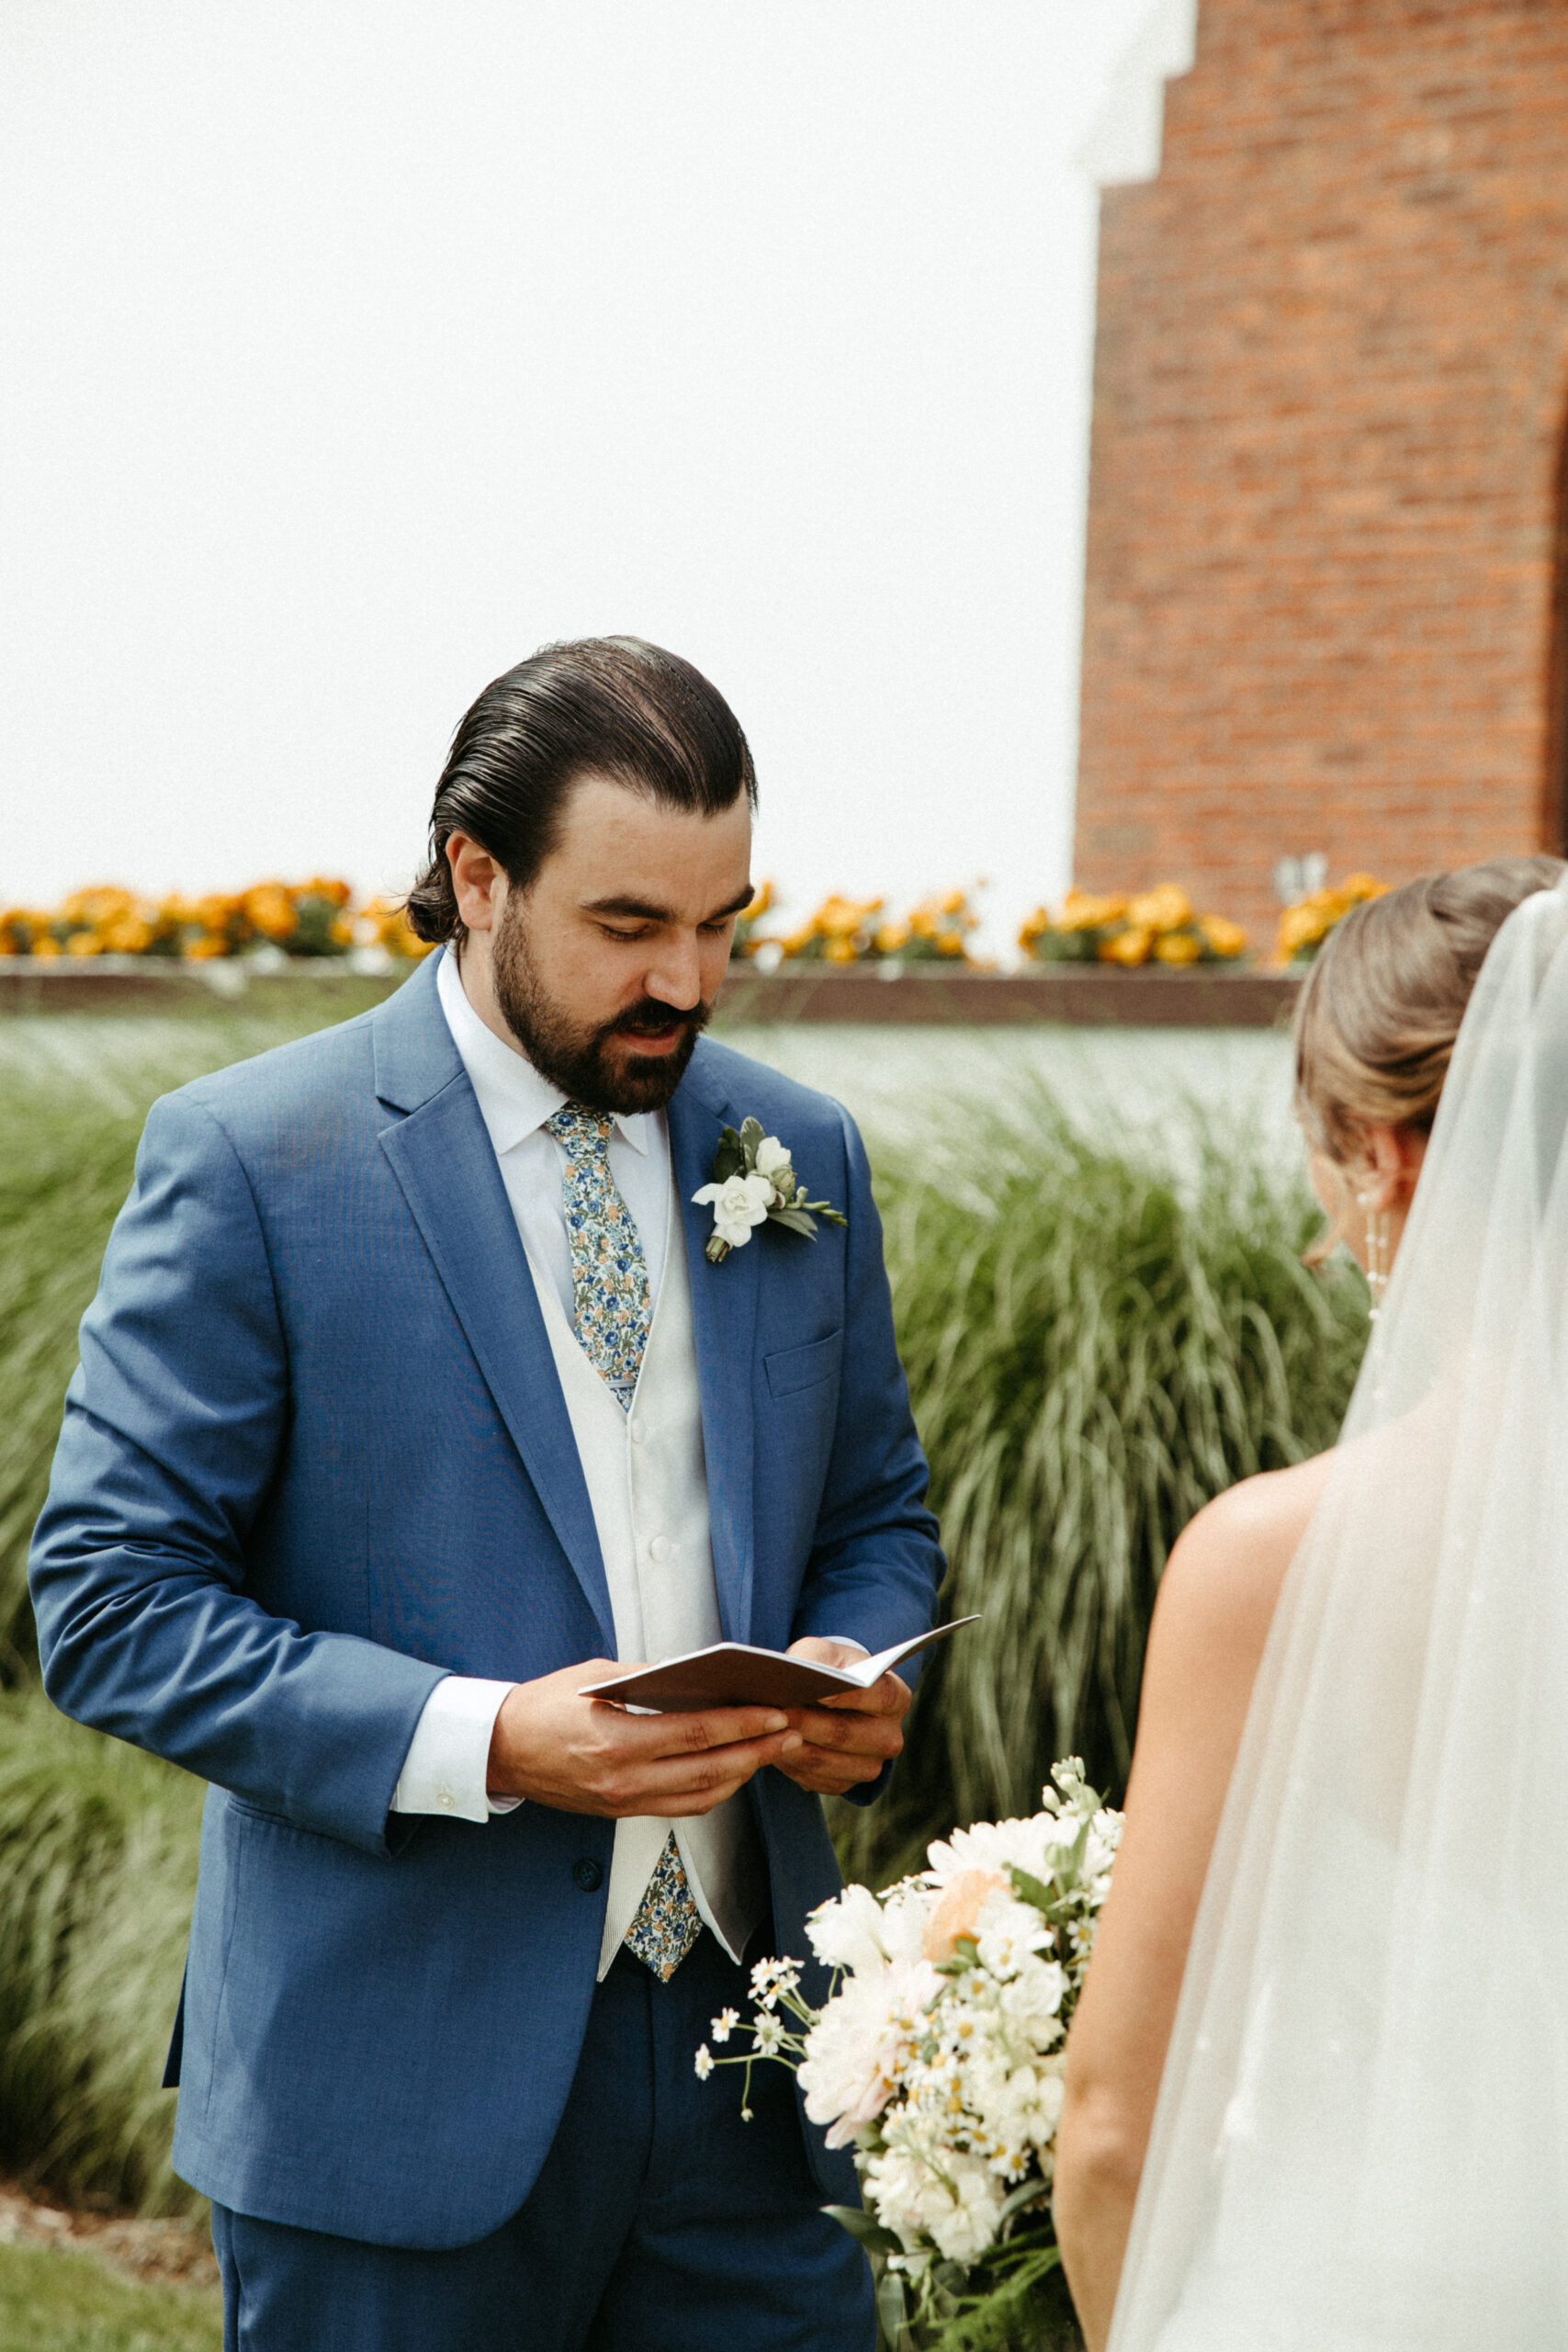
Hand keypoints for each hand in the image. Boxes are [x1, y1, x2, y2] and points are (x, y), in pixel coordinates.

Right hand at [486, 1661, 803, 1816]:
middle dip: (756, 1750)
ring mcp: (623, 1801)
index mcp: (616, 1740)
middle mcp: (623, 1778)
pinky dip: (714, 1791)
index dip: (742, 1724)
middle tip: (792, 1731)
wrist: (499, 1750)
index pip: (696, 1733)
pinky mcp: (621, 1811)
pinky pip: (680, 1807)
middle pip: (708, 1769)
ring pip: (700, 1796)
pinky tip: (733, 1770)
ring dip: (742, 1773)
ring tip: (772, 1750)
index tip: (775, 1711)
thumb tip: (700, 1675)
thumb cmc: (544, 1704)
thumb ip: (648, 1678)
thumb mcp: (594, 1677)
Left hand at [770, 1637, 911, 1796]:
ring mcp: (870, 1765)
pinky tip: (774, 1746)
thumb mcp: (824, 1652)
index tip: (819, 1692)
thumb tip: (807, 1672)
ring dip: (791, 1746)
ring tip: (767, 1729)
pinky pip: (814, 1779)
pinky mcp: (846, 1784)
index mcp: (896, 1698)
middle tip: (776, 1712)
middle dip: (806, 1722)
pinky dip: (790, 1764)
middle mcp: (889, 1737)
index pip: (880, 1696)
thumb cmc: (828, 1669)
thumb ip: (818, 1657)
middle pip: (845, 1733)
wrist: (828, 1700)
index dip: (849, 1695)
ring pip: (824, 1761)